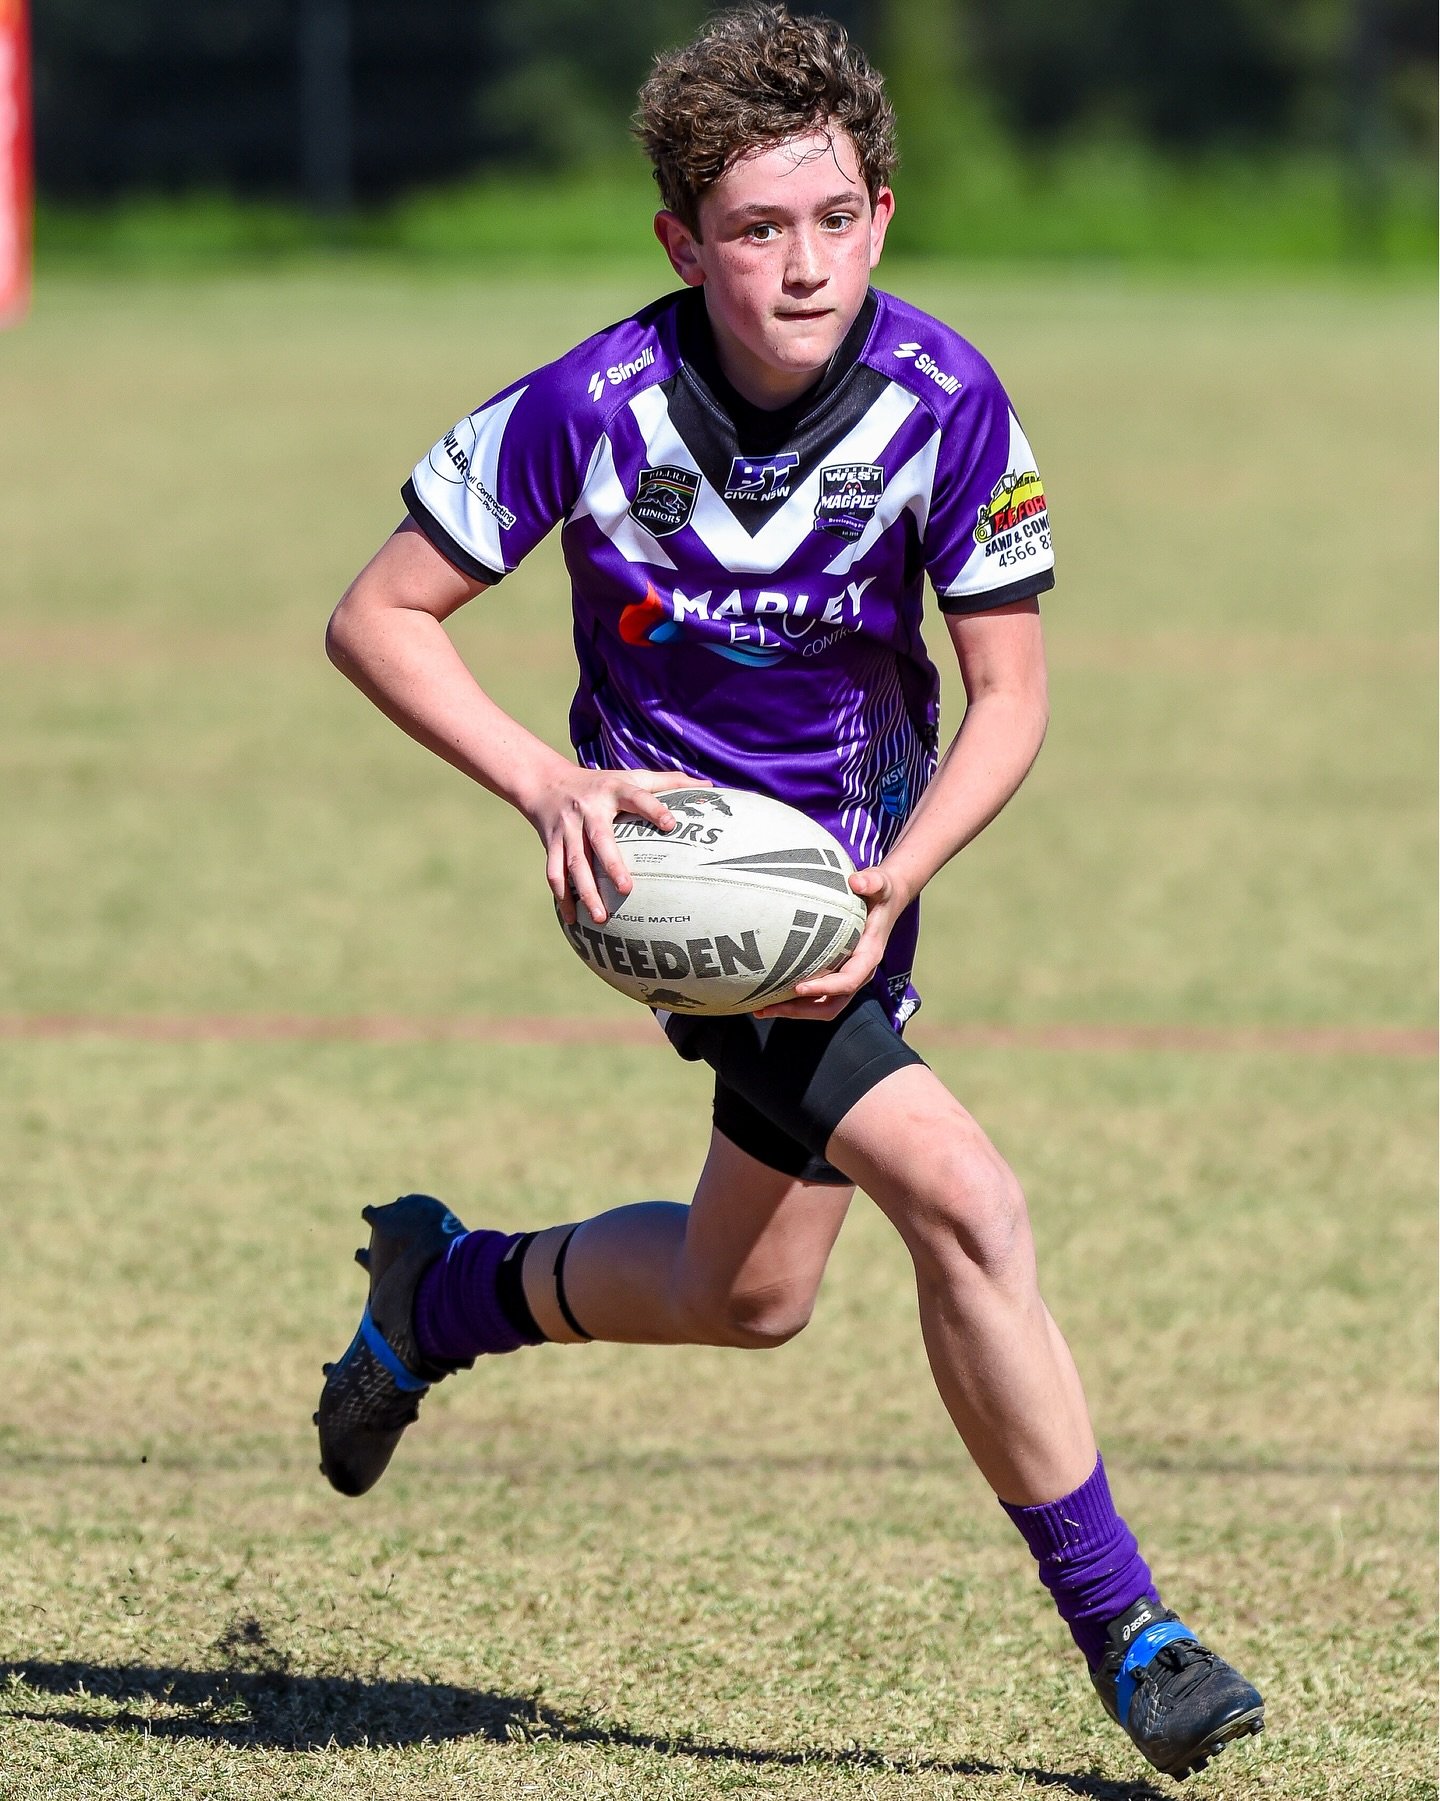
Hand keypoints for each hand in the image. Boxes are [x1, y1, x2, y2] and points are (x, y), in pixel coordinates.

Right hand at [527, 767, 711, 926]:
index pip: (637, 798)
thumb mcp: (632, 776)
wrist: (546, 783)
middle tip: (627, 890)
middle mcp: (588, 809)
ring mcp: (567, 828)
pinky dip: (562, 896)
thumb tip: (708, 786)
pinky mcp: (550, 843)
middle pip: (599, 839)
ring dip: (585, 892)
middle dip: (611, 865)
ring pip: (573, 862)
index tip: (671, 824)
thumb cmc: (601, 784)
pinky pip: (554, 872)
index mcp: (613, 791)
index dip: (653, 809)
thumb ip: (669, 782)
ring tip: (601, 918)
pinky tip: (572, 919)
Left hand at [753, 863, 909, 1021]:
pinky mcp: (835, 974)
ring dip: (793, 1011)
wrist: (886, 901)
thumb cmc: (881, 892)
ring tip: (760, 1009)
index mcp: (869, 955)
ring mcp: (846, 976)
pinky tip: (768, 995)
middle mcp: (858, 972)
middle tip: (769, 1007)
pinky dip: (794, 1000)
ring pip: (822, 1006)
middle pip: (832, 1005)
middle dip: (801, 1010)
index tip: (798, 987)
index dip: (825, 988)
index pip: (848, 981)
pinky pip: (816, 996)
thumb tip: (856, 881)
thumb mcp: (881, 883)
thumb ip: (872, 881)